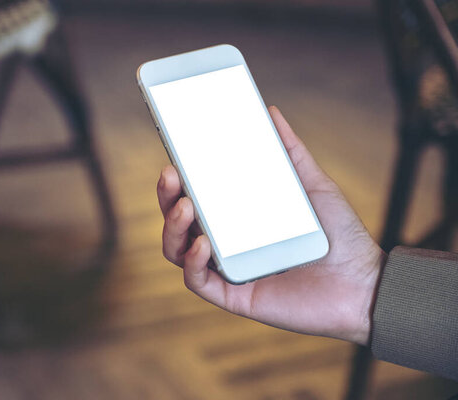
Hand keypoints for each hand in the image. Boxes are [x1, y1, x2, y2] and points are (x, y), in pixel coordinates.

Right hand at [157, 106, 385, 344]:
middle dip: (167, 197)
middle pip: (179, 221)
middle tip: (171, 174)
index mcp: (238, 219)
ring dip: (173, 227)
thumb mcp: (314, 185)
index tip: (174, 156)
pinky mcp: (234, 295)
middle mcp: (226, 244)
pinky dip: (192, 262)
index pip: (196, 197)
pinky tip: (203, 244)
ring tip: (186, 206)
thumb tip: (271, 113)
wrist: (364, 284)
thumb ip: (291, 151)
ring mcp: (227, 270)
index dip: (178, 180)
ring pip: (178, 250)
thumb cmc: (339, 236)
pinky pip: (198, 281)